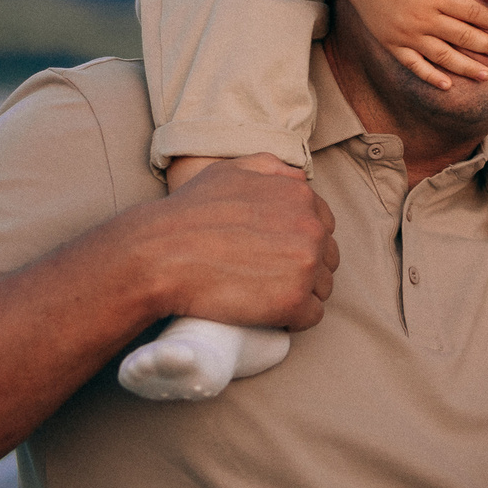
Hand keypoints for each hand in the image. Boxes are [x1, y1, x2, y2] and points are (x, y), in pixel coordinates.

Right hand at [140, 155, 339, 330]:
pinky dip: (294, 319)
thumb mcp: (230, 171)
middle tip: (270, 278)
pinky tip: (271, 316)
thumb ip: (270, 168)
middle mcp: (311, 228)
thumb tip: (296, 177)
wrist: (160, 255)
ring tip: (267, 297)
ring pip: (322, 287)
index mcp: (300, 196)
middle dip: (304, 268)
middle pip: (326, 257)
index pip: (323, 225)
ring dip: (301, 294)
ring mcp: (305, 265)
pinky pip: (311, 316)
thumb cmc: (189, 213)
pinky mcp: (293, 302)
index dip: (301, 241)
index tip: (278, 254)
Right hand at [336, 0, 487, 90]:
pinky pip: (415, 65)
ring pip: (443, 56)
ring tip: (485, 75)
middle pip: (463, 37)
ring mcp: (408, 34)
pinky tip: (447, 85)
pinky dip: (431, 77)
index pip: (472, 13)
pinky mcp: (393, 44)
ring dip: (466, 67)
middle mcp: (424, 18)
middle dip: (487, 46)